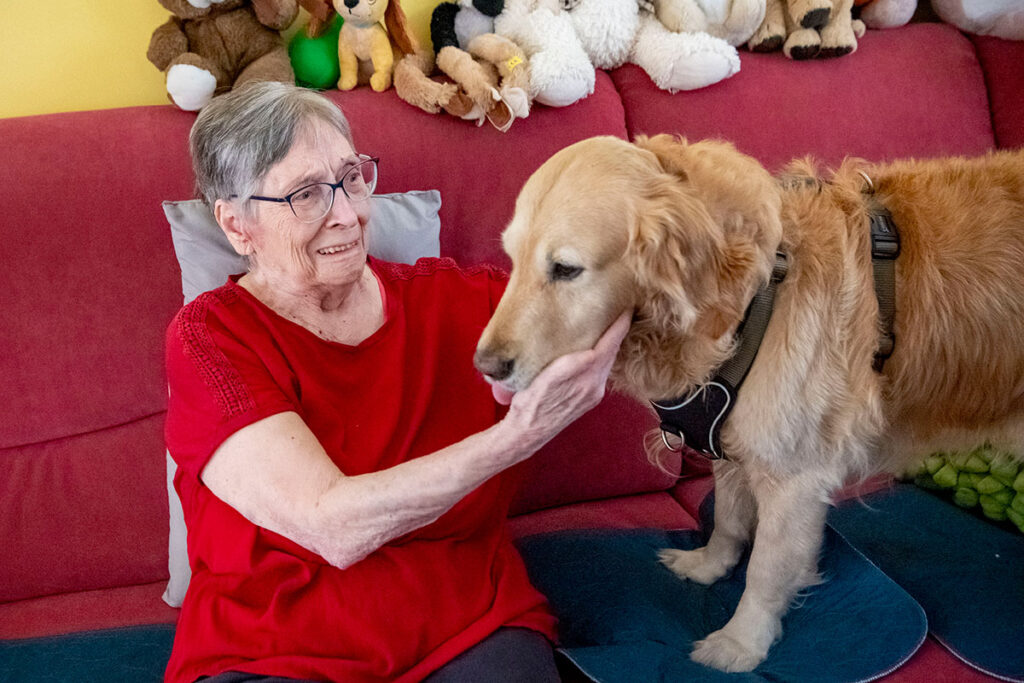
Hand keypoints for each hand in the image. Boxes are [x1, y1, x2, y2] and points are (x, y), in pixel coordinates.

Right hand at [500, 311, 631, 452]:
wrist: (528, 432)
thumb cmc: (529, 403)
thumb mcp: (544, 380)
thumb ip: (568, 367)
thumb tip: (589, 353)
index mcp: (584, 379)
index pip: (607, 347)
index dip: (618, 328)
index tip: (626, 310)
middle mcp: (593, 386)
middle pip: (612, 353)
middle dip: (618, 332)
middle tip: (622, 312)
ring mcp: (593, 393)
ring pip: (608, 363)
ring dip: (612, 345)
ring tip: (613, 327)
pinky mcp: (590, 399)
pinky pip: (602, 372)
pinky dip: (604, 358)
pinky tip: (598, 351)